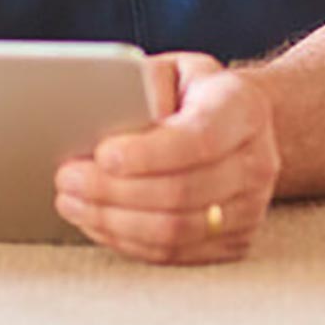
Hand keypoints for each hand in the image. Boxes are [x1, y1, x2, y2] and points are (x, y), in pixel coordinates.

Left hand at [54, 53, 278, 264]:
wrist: (239, 128)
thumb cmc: (193, 95)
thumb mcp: (173, 71)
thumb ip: (145, 86)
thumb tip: (109, 115)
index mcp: (243, 109)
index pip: (198, 140)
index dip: (148, 154)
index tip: (102, 154)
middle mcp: (257, 161)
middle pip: (182, 191)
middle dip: (114, 190)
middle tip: (67, 178)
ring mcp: (251, 207)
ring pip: (175, 230)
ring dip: (113, 220)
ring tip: (72, 201)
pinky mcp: (234, 240)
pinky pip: (174, 253)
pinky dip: (127, 241)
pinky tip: (98, 222)